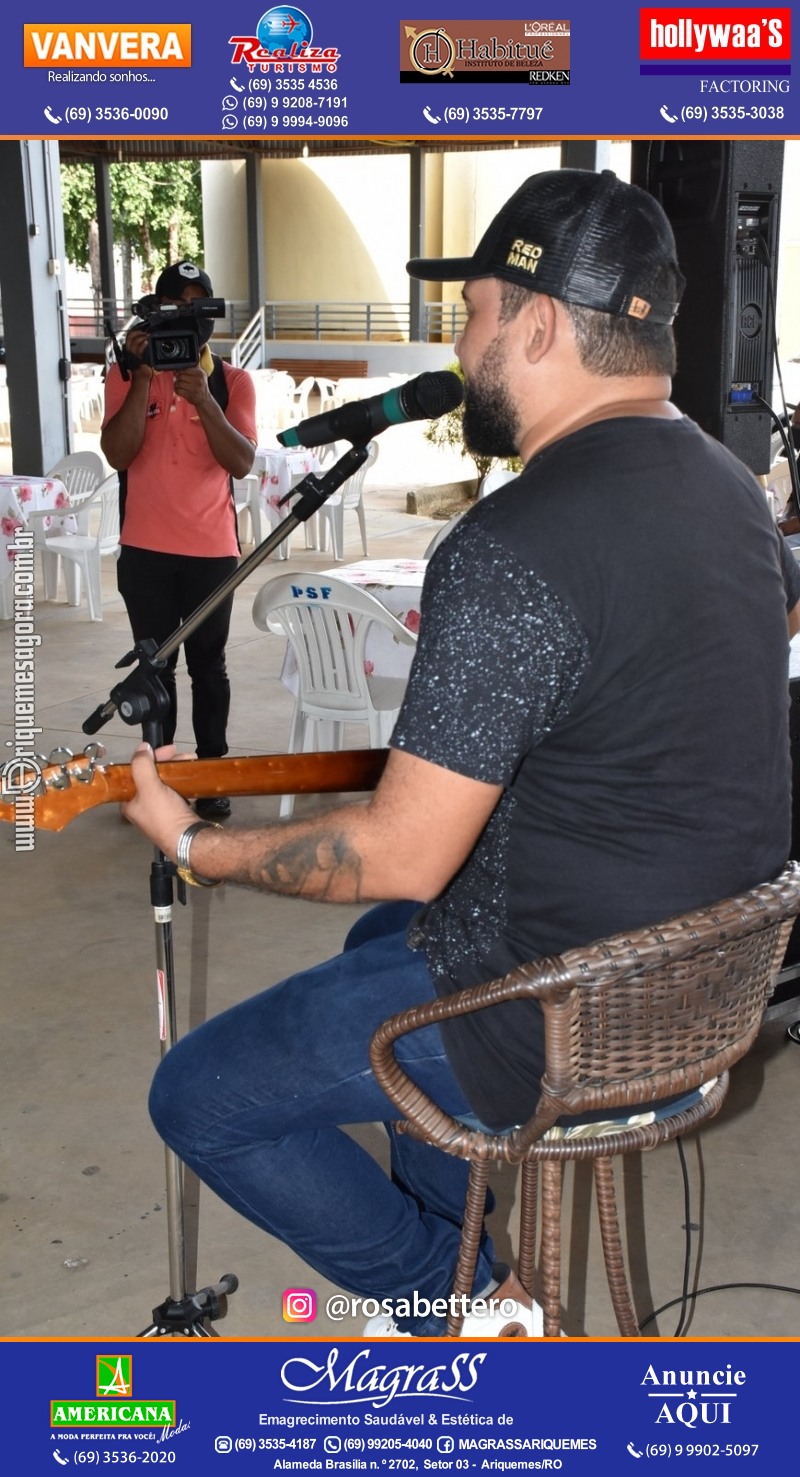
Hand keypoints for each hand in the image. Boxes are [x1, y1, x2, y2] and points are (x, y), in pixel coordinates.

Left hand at [121, 743, 195, 859]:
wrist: (189, 839)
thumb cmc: (165, 817)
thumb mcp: (149, 788)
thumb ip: (142, 766)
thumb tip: (141, 748)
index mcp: (129, 802)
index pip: (134, 772)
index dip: (147, 758)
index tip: (163, 750)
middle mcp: (141, 806)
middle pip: (150, 776)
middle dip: (166, 762)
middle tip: (180, 754)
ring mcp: (158, 810)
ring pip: (164, 782)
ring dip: (175, 770)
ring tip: (189, 761)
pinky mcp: (173, 812)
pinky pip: (174, 791)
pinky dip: (181, 781)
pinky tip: (189, 776)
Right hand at [123, 328, 153, 380]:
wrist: (140, 380)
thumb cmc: (140, 370)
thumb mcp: (139, 357)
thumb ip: (140, 350)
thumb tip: (147, 341)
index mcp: (128, 350)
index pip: (128, 336)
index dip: (134, 330)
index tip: (142, 328)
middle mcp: (129, 352)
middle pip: (130, 336)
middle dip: (138, 331)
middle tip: (146, 331)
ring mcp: (133, 356)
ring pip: (134, 341)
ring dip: (142, 336)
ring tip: (148, 335)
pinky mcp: (138, 360)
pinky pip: (139, 350)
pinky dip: (143, 344)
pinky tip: (147, 341)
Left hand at [173, 365, 211, 407]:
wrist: (204, 399)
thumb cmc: (202, 386)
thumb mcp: (202, 374)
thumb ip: (198, 365)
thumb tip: (198, 354)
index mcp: (200, 373)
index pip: (185, 369)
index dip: (181, 371)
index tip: (181, 373)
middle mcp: (197, 380)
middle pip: (180, 376)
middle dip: (179, 378)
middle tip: (182, 380)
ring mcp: (193, 388)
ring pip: (177, 382)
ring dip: (177, 384)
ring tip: (181, 385)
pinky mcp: (188, 395)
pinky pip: (177, 390)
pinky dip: (177, 390)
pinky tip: (181, 390)